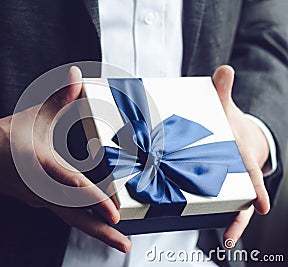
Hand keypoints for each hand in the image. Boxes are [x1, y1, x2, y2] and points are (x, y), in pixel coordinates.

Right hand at [0, 66, 130, 252]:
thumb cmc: (5, 136)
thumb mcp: (33, 116)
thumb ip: (59, 98)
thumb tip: (76, 75)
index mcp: (38, 164)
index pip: (69, 183)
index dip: (91, 197)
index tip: (112, 210)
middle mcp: (40, 187)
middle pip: (73, 214)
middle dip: (100, 230)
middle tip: (123, 244)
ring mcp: (39, 198)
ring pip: (70, 217)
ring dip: (95, 229)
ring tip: (118, 240)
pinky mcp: (40, 201)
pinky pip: (64, 213)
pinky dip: (83, 220)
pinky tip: (99, 224)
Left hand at [212, 65, 269, 247]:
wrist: (230, 133)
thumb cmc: (228, 123)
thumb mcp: (224, 107)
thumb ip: (222, 91)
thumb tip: (224, 70)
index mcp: (241, 155)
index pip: (250, 174)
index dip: (255, 188)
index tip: (262, 205)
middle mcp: (237, 173)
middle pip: (241, 197)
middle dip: (240, 215)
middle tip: (232, 236)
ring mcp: (228, 182)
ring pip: (231, 205)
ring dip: (227, 221)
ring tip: (225, 242)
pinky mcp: (216, 186)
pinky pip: (215, 202)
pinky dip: (210, 212)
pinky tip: (202, 225)